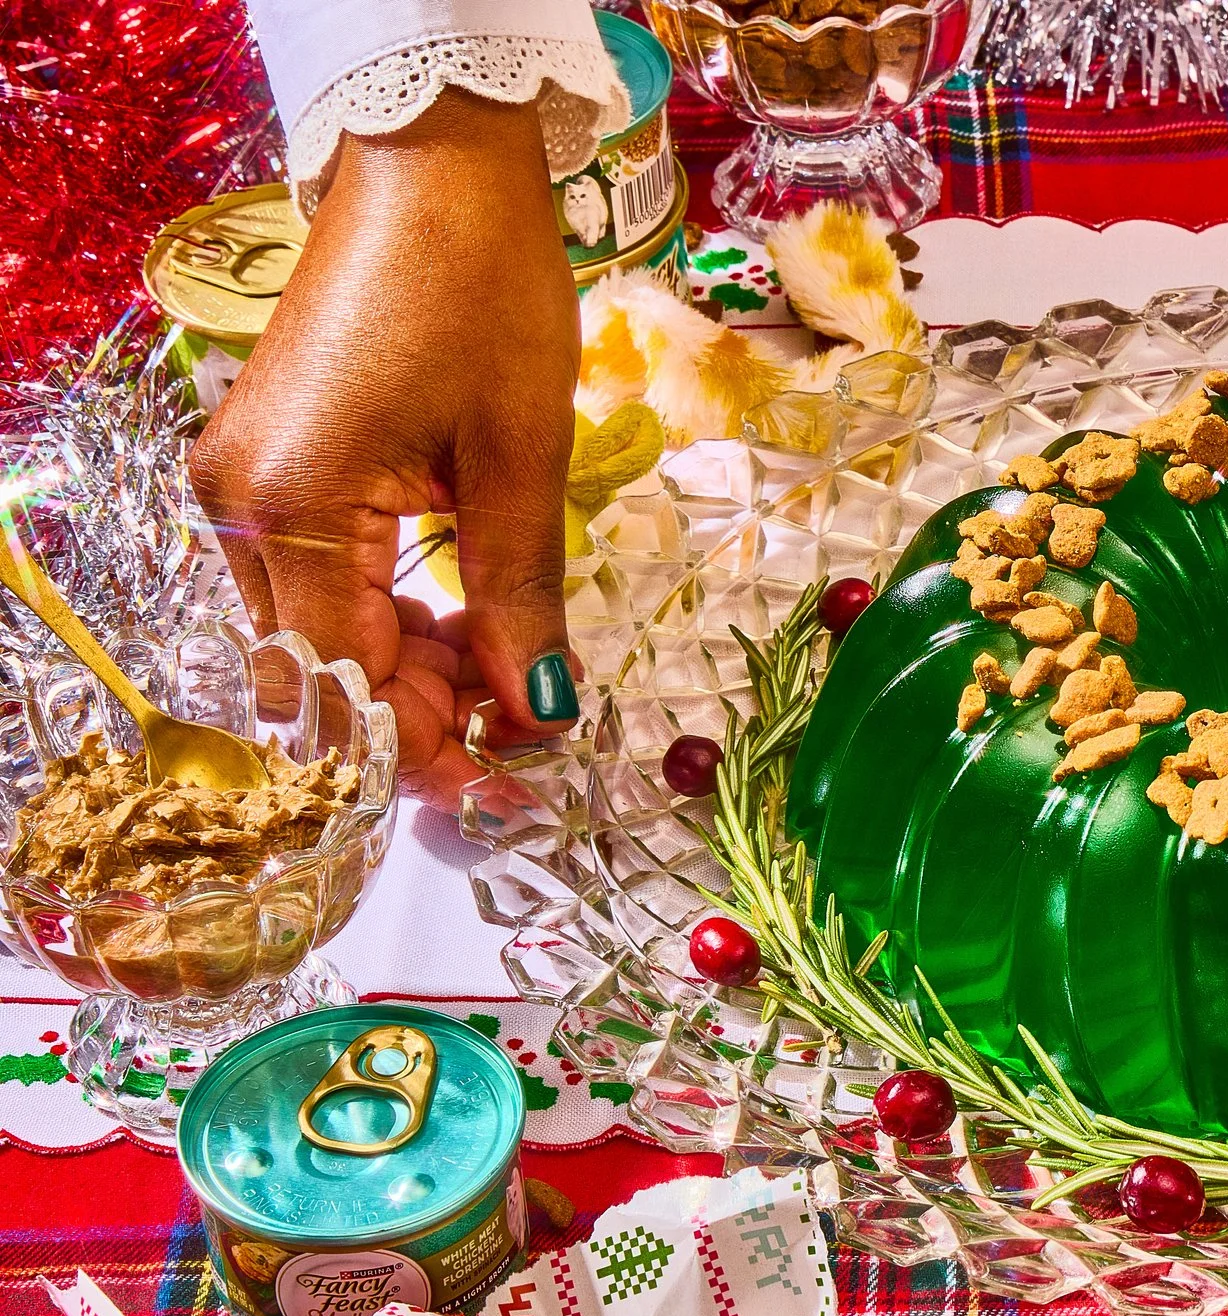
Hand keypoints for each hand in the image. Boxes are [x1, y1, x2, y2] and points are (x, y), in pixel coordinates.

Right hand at [190, 89, 580, 810]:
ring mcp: (248, 485)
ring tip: (510, 680)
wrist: (434, 170)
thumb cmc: (480, 293)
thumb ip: (518, 600)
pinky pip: (322, 583)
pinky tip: (465, 628)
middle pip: (320, 673)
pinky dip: (391, 619)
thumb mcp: (519, 464)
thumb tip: (540, 711)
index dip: (424, 753)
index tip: (511, 786)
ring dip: (410, 674)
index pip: (342, 688)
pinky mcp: (275, 466)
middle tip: (526, 739)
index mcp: (289, 509)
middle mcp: (241, 507)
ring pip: (322, 635)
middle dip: (420, 721)